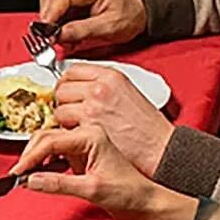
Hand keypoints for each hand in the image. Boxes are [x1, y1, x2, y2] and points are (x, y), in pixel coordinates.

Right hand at [14, 125, 197, 219]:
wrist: (145, 202)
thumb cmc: (129, 193)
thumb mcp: (91, 190)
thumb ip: (58, 184)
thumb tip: (31, 180)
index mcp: (91, 135)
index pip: (49, 141)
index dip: (29, 158)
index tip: (17, 172)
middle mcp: (86, 134)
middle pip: (44, 137)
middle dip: (29, 156)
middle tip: (18, 175)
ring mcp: (83, 142)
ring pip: (47, 143)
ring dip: (35, 159)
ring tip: (26, 175)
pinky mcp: (80, 153)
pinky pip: (54, 152)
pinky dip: (44, 163)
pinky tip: (40, 174)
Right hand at [38, 0, 146, 53]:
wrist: (136, 15)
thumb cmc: (128, 17)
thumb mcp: (108, 27)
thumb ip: (81, 30)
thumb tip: (58, 35)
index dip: (48, 17)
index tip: (45, 34)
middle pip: (49, 1)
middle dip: (48, 23)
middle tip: (53, 41)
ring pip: (49, 7)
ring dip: (52, 26)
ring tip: (65, 40)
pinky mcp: (69, 0)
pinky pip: (55, 12)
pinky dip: (57, 26)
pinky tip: (66, 35)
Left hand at [51, 64, 171, 179]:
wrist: (160, 148)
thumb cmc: (148, 128)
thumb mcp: (127, 94)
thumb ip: (102, 87)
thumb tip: (77, 89)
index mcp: (111, 77)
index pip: (72, 70)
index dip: (66, 83)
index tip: (67, 92)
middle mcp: (100, 88)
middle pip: (61, 88)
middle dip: (63, 102)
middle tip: (71, 113)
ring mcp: (92, 106)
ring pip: (59, 108)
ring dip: (64, 119)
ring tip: (78, 128)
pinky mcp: (88, 126)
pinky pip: (62, 127)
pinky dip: (66, 133)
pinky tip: (79, 137)